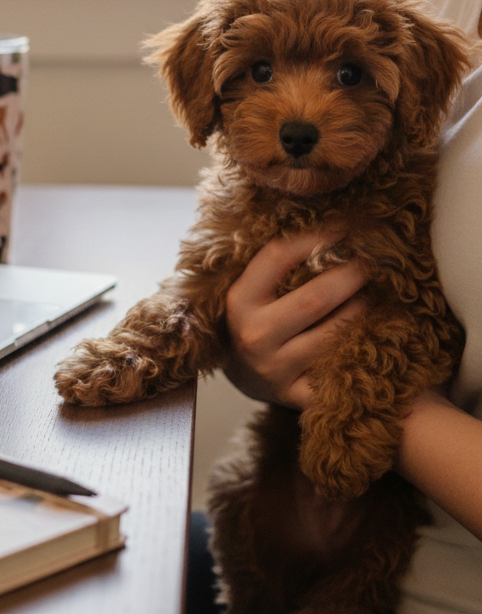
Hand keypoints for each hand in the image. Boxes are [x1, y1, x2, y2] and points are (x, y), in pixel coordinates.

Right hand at [223, 232, 367, 410]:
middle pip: (316, 298)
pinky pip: (340, 371)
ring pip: (335, 334)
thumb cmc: (255, 318)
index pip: (280, 256)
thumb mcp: (251, 289)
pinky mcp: (298, 396)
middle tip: (373, 259)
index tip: (346, 224)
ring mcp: (276, 370)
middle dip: (352, 274)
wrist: (243, 376)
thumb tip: (331, 217)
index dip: (318, 236)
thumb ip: (278, 263)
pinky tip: (373, 334)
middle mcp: (254, 336)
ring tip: (373, 294)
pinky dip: (361, 350)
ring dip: (362, 309)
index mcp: (239, 301)